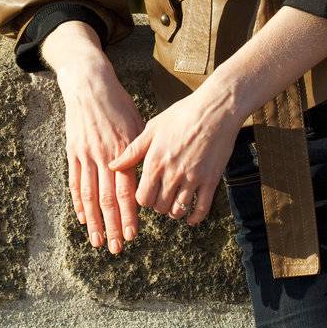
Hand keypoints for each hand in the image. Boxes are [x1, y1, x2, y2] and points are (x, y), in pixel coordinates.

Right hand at [57, 68, 146, 254]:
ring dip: (93, 221)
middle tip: (117, 248)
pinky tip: (82, 218)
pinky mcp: (72, 151)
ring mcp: (85, 155)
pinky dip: (78, 202)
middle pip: (106, 199)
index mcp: (122, 151)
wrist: (89, 85)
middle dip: (112, 226)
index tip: (133, 234)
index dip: (129, 215)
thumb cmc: (118, 105)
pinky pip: (75, 182)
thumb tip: (149, 178)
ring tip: (97, 241)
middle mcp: (103, 156)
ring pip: (89, 195)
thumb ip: (140, 153)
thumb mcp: (136, 125)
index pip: (126, 191)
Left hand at [106, 88, 240, 226]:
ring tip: (173, 206)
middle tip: (159, 199)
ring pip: (178, 210)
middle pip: (159, 206)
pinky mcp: (211, 180)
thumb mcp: (152, 129)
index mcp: (155, 162)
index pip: (142, 197)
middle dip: (157, 205)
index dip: (142, 199)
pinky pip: (202, 208)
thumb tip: (112, 165)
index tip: (145, 194)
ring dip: (174, 212)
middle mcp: (172, 174)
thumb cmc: (181, 116)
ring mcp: (192, 179)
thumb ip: (132, 151)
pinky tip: (190, 217)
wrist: (214, 110)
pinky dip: (194, 217)